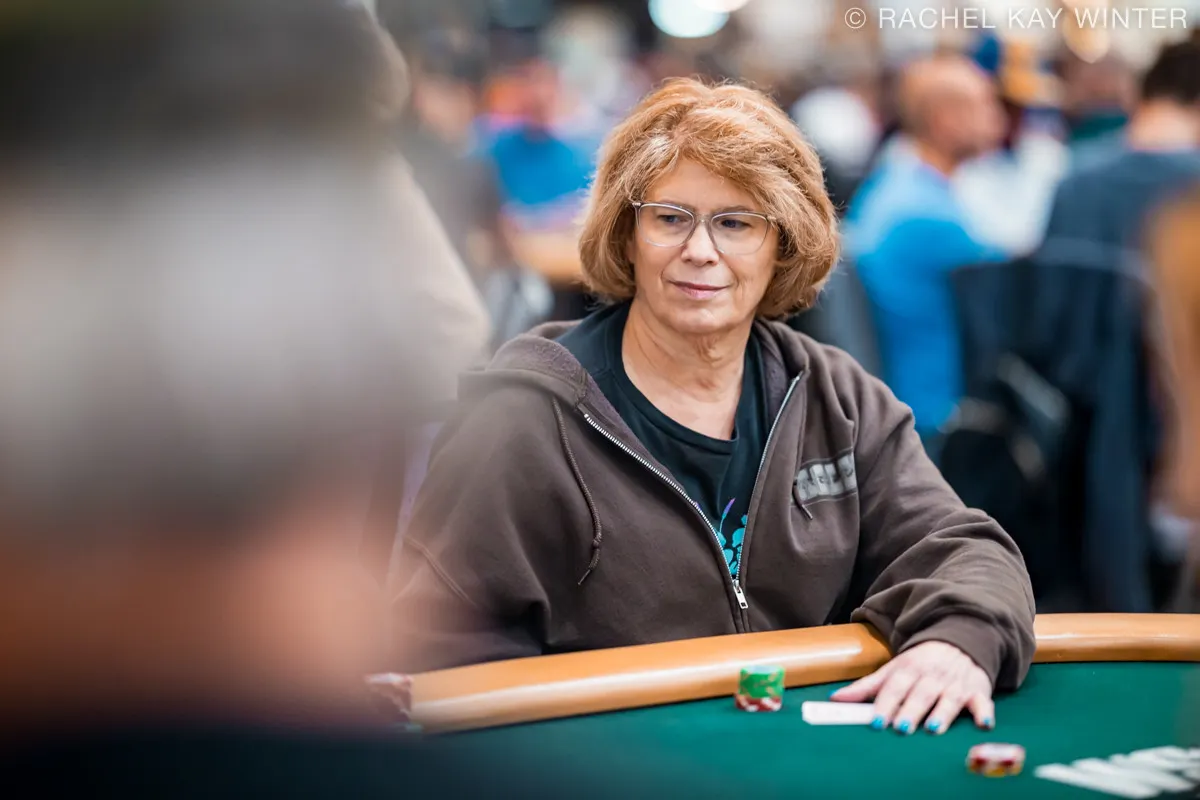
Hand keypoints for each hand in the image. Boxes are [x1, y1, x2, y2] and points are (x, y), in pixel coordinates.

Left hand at [829, 641, 993, 734]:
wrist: (960, 639)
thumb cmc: (921, 662)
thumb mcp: (893, 669)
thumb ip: (866, 687)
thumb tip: (835, 699)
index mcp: (909, 668)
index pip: (895, 686)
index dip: (885, 703)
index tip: (876, 721)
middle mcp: (932, 675)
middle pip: (920, 693)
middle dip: (911, 710)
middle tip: (901, 728)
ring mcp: (956, 683)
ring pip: (949, 698)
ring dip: (942, 713)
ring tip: (933, 729)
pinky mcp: (978, 690)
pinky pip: (983, 702)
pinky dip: (984, 712)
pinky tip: (983, 724)